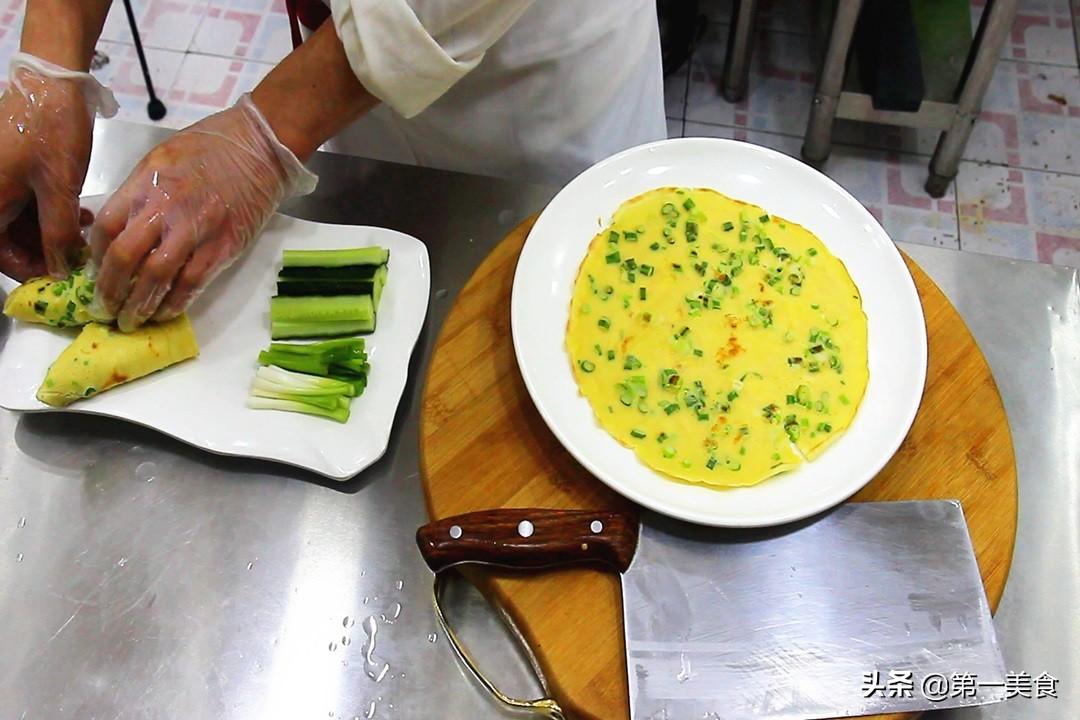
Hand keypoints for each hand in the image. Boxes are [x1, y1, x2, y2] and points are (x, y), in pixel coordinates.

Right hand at [0, 55, 109, 279]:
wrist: (52, 80)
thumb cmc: (51, 131)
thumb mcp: (59, 188)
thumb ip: (58, 232)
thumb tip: (60, 269)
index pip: (1, 255)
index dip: (30, 273)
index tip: (61, 282)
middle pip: (10, 241)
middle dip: (45, 254)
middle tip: (79, 263)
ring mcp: (0, 179)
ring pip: (23, 224)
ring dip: (53, 235)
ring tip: (85, 239)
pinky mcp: (15, 168)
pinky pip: (28, 203)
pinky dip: (52, 214)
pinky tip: (80, 216)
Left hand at [90, 94, 316, 330]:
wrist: (260, 148)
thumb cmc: (211, 148)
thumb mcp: (161, 158)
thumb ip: (139, 192)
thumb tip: (121, 229)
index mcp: (146, 182)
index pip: (107, 226)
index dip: (95, 256)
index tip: (95, 272)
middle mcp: (166, 207)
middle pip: (125, 256)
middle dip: (109, 290)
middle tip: (104, 309)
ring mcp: (197, 229)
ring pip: (156, 276)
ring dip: (139, 305)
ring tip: (130, 321)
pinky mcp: (223, 246)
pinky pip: (192, 282)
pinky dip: (175, 302)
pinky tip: (164, 312)